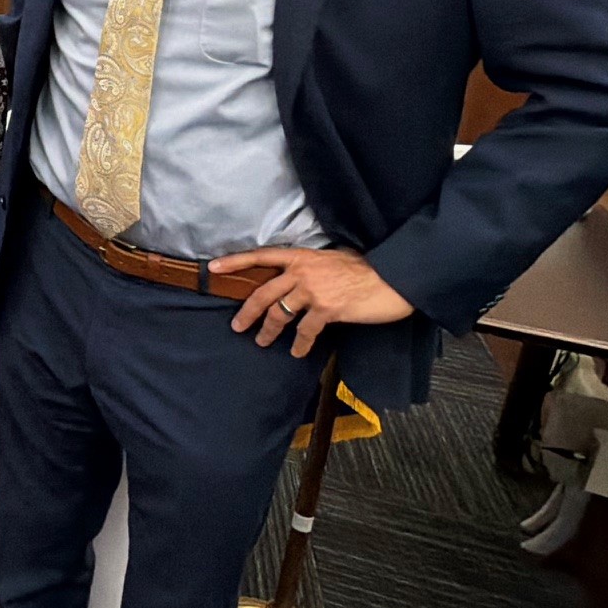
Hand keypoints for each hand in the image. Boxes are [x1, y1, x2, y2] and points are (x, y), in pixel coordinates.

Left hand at [211, 245, 415, 357]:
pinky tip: (296, 351)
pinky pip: (305, 331)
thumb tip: (295, 279)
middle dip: (247, 312)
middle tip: (237, 327)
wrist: (394, 278)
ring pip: (279, 313)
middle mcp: (303, 271)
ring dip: (268, 330)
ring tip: (262, 341)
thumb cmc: (366, 269)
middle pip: (263, 292)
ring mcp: (314, 290)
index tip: (213, 267)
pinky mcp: (328, 309)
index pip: (261, 256)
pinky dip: (299, 343)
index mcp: (302, 257)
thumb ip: (310, 268)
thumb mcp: (332, 260)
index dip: (236, 262)